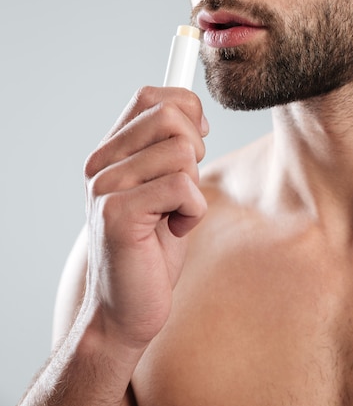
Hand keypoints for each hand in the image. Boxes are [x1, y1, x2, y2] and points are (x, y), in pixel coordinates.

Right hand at [83, 86, 208, 352]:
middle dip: (195, 151)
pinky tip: (173, 231)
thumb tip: (195, 111)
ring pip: (182, 153)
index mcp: (111, 151)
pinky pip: (183, 187)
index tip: (197, 139)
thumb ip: (171, 147)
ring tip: (172, 215)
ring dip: (194, 189)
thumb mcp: (167, 185)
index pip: (151, 96)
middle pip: (170, 116)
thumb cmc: (153, 246)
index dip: (187, 109)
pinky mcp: (118, 213)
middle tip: (183, 188)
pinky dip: (193, 212)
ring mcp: (106, 186)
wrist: (126, 308)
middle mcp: (102, 163)